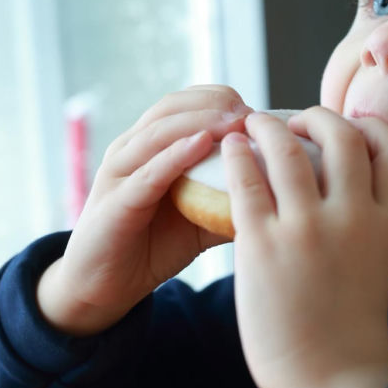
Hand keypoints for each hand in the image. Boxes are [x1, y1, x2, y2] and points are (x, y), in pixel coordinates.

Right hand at [37, 85, 251, 335]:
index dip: (222, 99)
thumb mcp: (202, 214)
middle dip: (216, 104)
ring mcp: (120, 172)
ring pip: (160, 131)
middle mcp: (132, 148)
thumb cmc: (155, 245)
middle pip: (173, 106)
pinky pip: (147, 173)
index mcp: (151, 144)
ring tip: (235, 121)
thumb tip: (282, 187)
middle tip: (252, 114)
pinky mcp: (115, 202)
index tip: (258, 111)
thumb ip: (232, 194)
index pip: (186, 102)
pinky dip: (175, 156)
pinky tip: (201, 145)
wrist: (105, 287)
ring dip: (200, 121)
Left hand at [222, 108, 387, 387]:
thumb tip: (347, 196)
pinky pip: (246, 180)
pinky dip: (236, 155)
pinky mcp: (263, 242)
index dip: (374, 128)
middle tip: (298, 120)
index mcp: (386, 223)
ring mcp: (305, 227)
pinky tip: (229, 149)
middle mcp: (351, 216)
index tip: (353, 126)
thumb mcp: (378, 266)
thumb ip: (368, 227)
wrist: (330, 377)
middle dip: (319, 116)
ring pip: (287, 148)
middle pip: (342, 135)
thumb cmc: (351, 330)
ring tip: (253, 123)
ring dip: (268, 126)